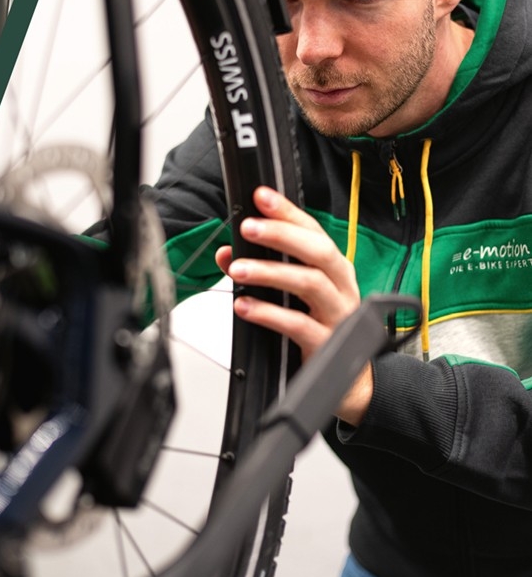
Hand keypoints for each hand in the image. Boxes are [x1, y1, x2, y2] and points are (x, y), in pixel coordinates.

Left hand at [214, 185, 371, 425]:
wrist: (350, 381)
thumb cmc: (318, 326)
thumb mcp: (288, 294)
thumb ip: (258, 270)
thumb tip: (226, 252)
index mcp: (332, 268)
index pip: (311, 230)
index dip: (287, 212)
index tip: (260, 195)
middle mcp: (341, 286)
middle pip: (318, 251)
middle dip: (282, 235)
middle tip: (248, 227)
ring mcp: (339, 315)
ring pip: (310, 284)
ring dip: (270, 273)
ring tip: (237, 270)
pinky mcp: (329, 345)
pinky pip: (299, 326)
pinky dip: (268, 314)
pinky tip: (244, 307)